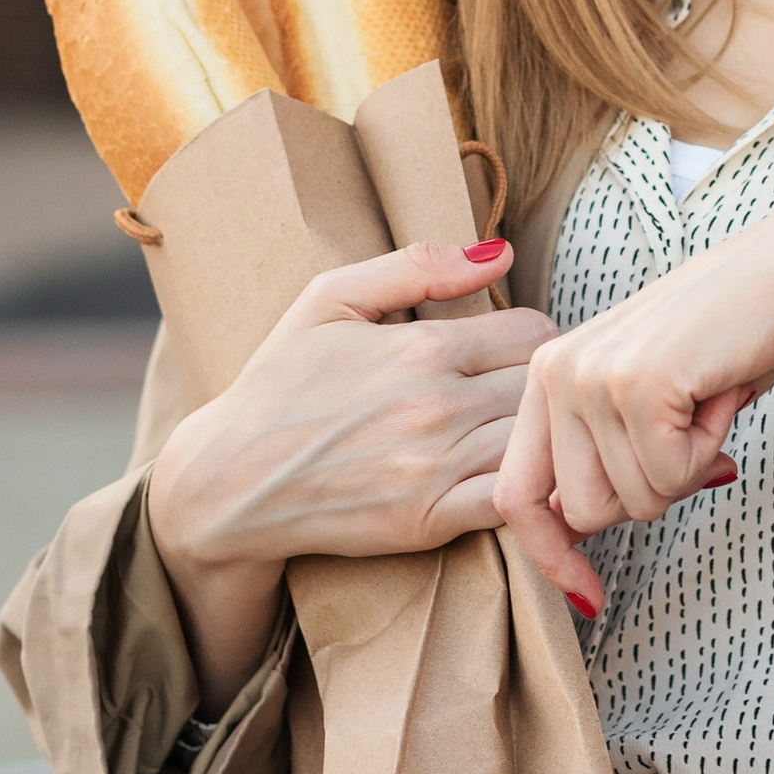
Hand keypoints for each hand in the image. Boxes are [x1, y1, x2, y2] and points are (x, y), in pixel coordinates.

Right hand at [148, 241, 552, 711]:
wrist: (231, 480)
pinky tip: (520, 479)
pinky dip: (532, 490)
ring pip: (539, 442)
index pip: (532, 332)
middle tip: (526, 394)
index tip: (511, 351)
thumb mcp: (329, 299)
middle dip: (541, 386)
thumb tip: (498, 252)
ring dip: (542, 437)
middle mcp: (437, 408)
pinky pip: (517, 502)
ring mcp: (437, 469)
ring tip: (529, 435)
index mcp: (420, 348)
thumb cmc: (280, 383)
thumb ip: (417, 266)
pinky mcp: (432, 521)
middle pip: (542, 387)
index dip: (530, 337)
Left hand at [493, 190, 773, 612]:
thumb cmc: (726, 335)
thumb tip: (576, 534)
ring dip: (687, 467)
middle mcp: (555, 373)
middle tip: (684, 434)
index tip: (589, 595)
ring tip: (702, 402)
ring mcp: (592, 377)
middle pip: (584, 513)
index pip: (516, 495)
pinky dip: (709, 451)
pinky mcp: (639, 384)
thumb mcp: (643, 395)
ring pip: (635, 501)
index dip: (551, 556)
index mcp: (547, 376)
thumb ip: (602, 455)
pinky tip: (717, 396)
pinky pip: (672, 476)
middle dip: (648, 494)